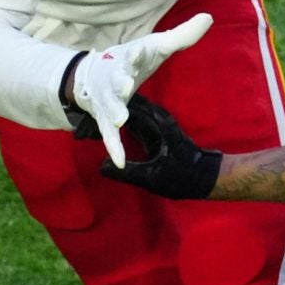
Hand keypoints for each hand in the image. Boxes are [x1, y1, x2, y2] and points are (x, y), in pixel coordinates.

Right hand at [62, 14, 211, 165]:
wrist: (93, 73)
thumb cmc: (132, 59)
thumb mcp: (156, 46)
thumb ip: (182, 35)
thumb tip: (209, 17)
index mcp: (130, 58)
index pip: (135, 53)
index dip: (137, 53)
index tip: (139, 51)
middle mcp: (116, 76)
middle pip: (117, 78)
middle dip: (120, 81)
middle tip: (125, 85)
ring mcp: (108, 98)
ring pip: (110, 105)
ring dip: (115, 112)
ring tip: (120, 120)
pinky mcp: (104, 117)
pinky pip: (108, 135)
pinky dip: (113, 147)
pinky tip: (119, 161)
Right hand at [97, 95, 223, 199]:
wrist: (205, 177)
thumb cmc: (182, 178)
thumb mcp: (153, 178)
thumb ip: (127, 172)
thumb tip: (102, 166)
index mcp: (157, 123)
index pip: (127, 109)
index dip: (105, 110)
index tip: (85, 115)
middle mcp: (157, 117)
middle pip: (126, 106)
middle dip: (104, 110)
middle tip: (80, 119)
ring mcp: (157, 122)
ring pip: (129, 111)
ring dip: (110, 114)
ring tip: (86, 122)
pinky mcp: (155, 129)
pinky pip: (133, 119)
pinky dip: (118, 121)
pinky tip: (103, 128)